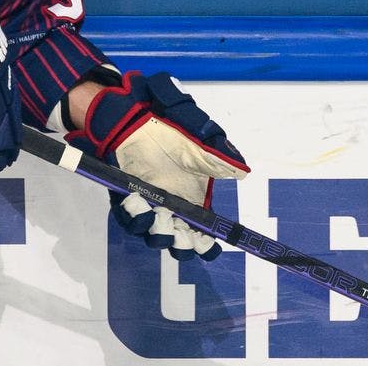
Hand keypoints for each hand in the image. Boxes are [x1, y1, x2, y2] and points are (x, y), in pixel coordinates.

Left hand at [66, 71, 247, 258]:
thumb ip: (221, 160)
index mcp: (192, 203)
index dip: (205, 245)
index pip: (201, 235)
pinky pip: (127, 217)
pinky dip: (132, 215)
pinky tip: (136, 201)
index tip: (206, 244)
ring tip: (157, 215)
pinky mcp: (125, 198)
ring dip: (155, 232)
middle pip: (176, 242)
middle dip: (180, 245)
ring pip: (150, 234)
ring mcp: (148, 205)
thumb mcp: (201, 146)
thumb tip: (242, 172)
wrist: (140, 121)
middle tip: (180, 234)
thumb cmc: (172, 134)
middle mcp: (170, 209)